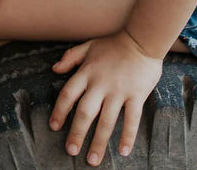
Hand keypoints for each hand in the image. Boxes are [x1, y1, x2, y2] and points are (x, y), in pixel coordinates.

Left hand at [49, 31, 162, 163]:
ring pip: (107, 121)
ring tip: (93, 160)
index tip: (54, 126)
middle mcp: (101, 84)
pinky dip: (128, 136)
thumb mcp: (89, 46)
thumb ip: (71, 57)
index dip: (60, 111)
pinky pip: (132, 119)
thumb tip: (54, 69)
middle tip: (71, 150)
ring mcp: (119, 90)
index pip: (68, 94)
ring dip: (99, 142)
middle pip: (85, 112)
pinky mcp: (136, 95)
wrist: (142, 39)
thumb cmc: (114, 44)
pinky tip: (124, 151)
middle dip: (77, 133)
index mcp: (87, 72)